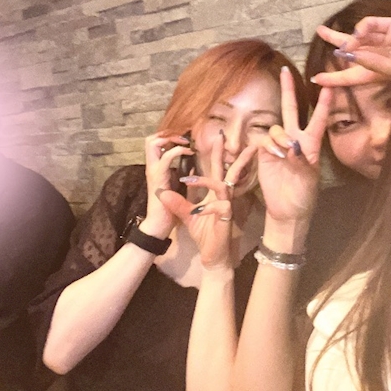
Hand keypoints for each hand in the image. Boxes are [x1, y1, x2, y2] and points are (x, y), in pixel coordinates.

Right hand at [143, 133, 192, 237]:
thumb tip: (193, 163)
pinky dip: (178, 150)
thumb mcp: (177, 186)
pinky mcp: (158, 178)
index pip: (155, 143)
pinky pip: (166, 157)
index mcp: (156, 168)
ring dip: (171, 138)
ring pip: (153, 142)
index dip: (168, 136)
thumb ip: (182, 173)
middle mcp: (152, 167)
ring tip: (186, 142)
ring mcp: (153, 171)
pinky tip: (189, 152)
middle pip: (150, 139)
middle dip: (167, 133)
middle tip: (184, 136)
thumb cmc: (169, 209)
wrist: (159, 226)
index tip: (184, 137)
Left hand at [159, 141, 258, 269]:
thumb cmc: (205, 232)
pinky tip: (196, 210)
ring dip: (204, 181)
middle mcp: (222, 195)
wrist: (213, 254)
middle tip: (221, 136)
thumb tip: (164, 191)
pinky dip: (206, 207)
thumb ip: (178, 202)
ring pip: (221, 185)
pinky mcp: (226, 218)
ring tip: (187, 179)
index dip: (215, 153)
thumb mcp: (188, 214)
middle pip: (226, 169)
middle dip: (222, 153)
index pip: (214, 168)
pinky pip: (219, 207)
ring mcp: (226, 205)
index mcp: (214, 192)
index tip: (215, 137)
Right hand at [255, 67, 331, 247]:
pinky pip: (264, 139)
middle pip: (291, 109)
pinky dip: (269, 145)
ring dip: (280, 137)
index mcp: (312, 144)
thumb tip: (292, 145)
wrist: (287, 210)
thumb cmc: (304, 194)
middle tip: (285, 70)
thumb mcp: (308, 178)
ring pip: (276, 127)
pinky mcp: (263, 152)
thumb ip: (301, 161)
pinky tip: (273, 156)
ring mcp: (278, 145)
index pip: (318, 118)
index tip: (329, 84)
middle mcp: (295, 139)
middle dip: (288, 89)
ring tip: (284, 154)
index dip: (323, 102)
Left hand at [310, 16, 390, 86]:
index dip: (332, 79)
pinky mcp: (389, 25)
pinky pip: (369, 24)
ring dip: (344, 37)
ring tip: (334, 39)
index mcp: (374, 73)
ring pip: (356, 35)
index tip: (315, 79)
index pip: (349, 76)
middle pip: (349, 50)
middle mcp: (375, 56)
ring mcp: (382, 40)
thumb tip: (348, 55)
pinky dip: (361, 28)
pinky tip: (359, 34)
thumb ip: (371, 63)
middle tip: (320, 31)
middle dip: (334, 40)